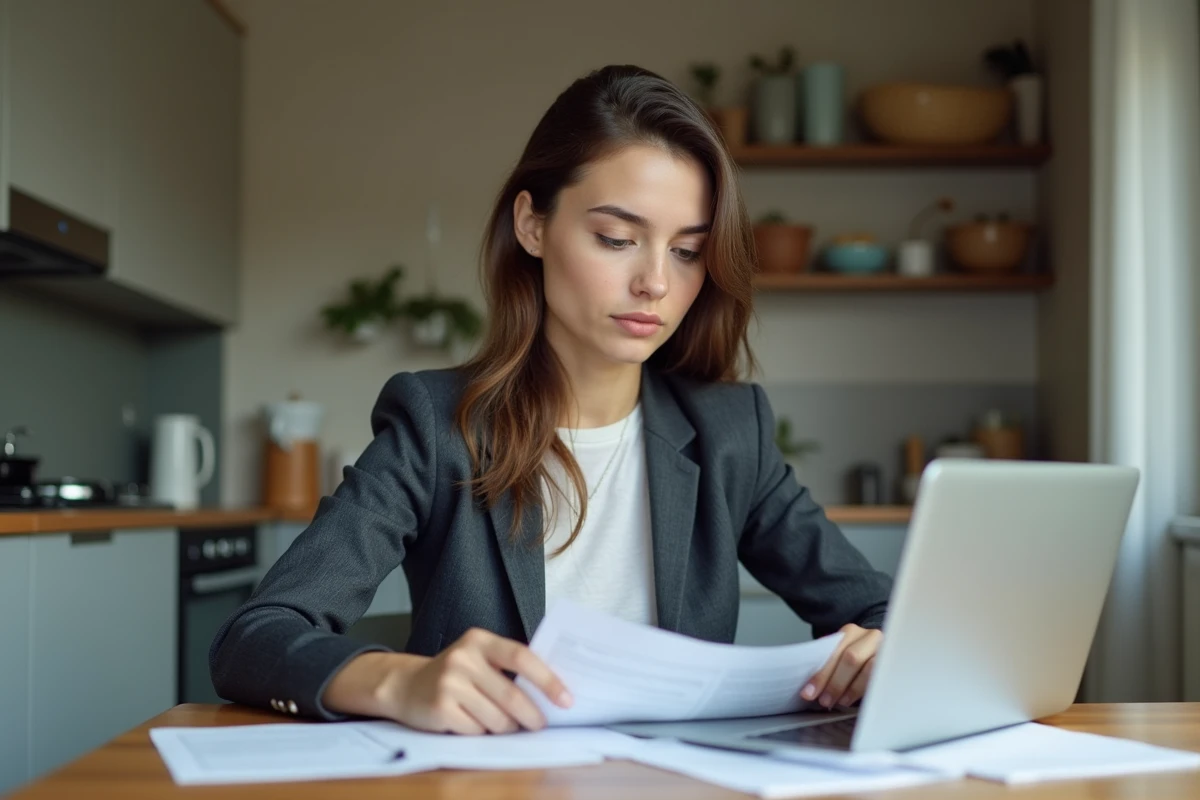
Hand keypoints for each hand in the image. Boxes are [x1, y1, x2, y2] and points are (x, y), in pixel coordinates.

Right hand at [329, 628, 571, 734]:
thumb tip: (551, 693)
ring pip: (496, 718)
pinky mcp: (439, 708)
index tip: (566, 699)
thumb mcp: (478, 658)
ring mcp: (449, 683)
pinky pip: (476, 730)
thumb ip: (508, 667)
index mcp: (479, 640)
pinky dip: (483, 733)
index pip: (521, 657)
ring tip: (502, 723)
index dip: (547, 680)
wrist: (406, 685)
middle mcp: (463, 658)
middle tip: (540, 724)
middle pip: (511, 694)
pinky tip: (474, 723)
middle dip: (532, 715)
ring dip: (507, 728)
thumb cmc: (455, 674)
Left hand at [801, 624, 882, 709]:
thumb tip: (810, 687)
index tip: (808, 692)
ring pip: (869, 668)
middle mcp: (870, 637)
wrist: (884, 649)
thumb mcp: (842, 653)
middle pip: (851, 658)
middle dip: (835, 682)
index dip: (821, 673)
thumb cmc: (858, 656)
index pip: (834, 651)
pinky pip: (883, 677)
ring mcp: (886, 649)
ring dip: (851, 688)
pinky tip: (859, 700)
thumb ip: (829, 664)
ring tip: (839, 702)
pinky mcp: (897, 664)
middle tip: (824, 701)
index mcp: (851, 632)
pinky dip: (868, 690)